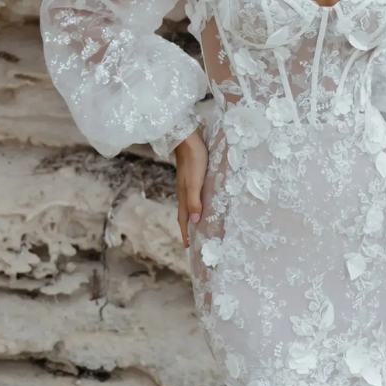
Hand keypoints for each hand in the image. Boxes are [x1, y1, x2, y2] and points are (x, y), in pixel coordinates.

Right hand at [173, 128, 208, 246]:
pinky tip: (202, 202)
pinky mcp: (192, 176)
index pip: (184, 219)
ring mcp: (187, 184)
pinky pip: (193, 196)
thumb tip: (196, 221)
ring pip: (189, 205)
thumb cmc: (193, 160)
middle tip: (193, 240)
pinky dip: (196, 204)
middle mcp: (184, 192)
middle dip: (188, 228)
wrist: (187, 139)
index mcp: (184, 196)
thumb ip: (194, 201)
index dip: (186, 233)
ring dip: (192, 216)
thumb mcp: (195, 183)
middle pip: (185, 214)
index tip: (188, 246)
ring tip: (199, 224)